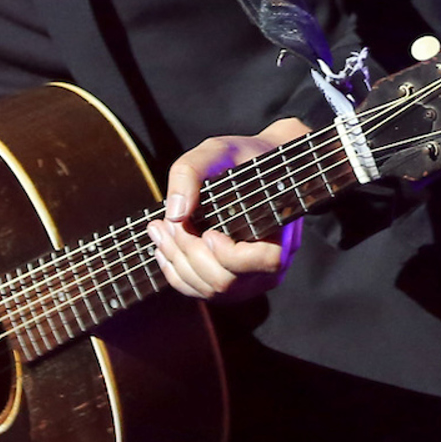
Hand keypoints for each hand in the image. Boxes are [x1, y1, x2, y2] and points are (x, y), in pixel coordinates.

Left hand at [147, 117, 312, 302]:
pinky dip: (176, 273)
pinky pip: (202, 291)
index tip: (209, 232)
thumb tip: (176, 213)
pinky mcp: (232, 282)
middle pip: (226, 281)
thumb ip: (191, 172)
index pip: (266, 262)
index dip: (231, 255)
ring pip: (211, 290)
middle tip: (164, 223)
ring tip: (158, 230)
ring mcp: (251, 279)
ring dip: (176, 261)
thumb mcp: (217, 150)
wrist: (254, 169)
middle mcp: (271, 265)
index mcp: (283, 233)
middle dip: (187, 252)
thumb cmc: (241, 158)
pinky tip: (163, 248)